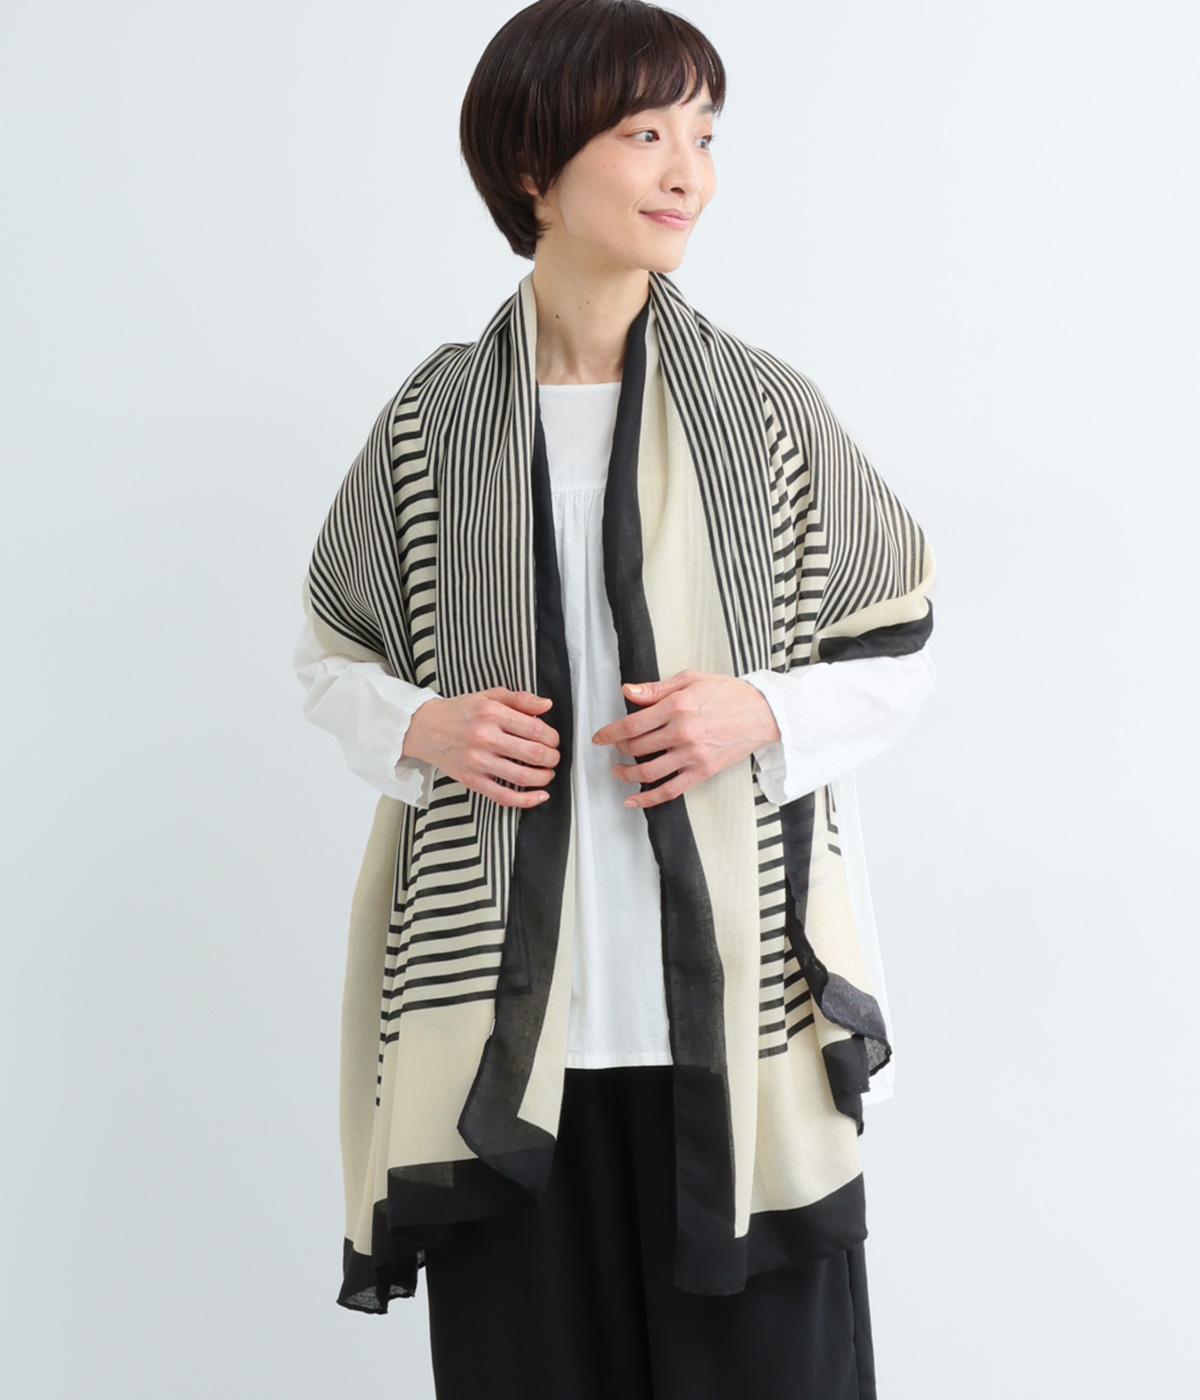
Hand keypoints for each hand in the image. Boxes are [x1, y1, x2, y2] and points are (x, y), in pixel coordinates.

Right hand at [402, 688, 560, 808]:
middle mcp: (484, 737)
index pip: (536, 729)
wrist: (424, 728)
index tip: (553, 740)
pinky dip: (526, 800)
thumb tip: (546, 705)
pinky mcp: (472, 780)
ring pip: (523, 776)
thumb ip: (520, 699)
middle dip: (552, 758)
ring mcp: (478, 761)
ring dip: (544, 777)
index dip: (552, 737)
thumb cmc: (459, 713)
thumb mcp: (489, 696)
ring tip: (547, 773)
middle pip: (533, 754)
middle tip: (553, 757)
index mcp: (491, 714)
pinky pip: (504, 796)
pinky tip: (539, 796)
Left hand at [591, 670, 779, 809]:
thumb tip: (628, 692)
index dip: (610, 733)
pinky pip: (670, 790)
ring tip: (618, 771)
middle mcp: (682, 733)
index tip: (599, 737)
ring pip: (648, 771)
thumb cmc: (728, 694)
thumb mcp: (691, 680)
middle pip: (636, 747)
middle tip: (614, 747)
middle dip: (619, 749)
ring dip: (626, 774)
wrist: (763, 713)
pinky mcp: (702, 772)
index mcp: (677, 707)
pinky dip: (648, 799)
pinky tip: (632, 800)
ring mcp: (692, 756)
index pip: (632, 724)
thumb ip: (656, 689)